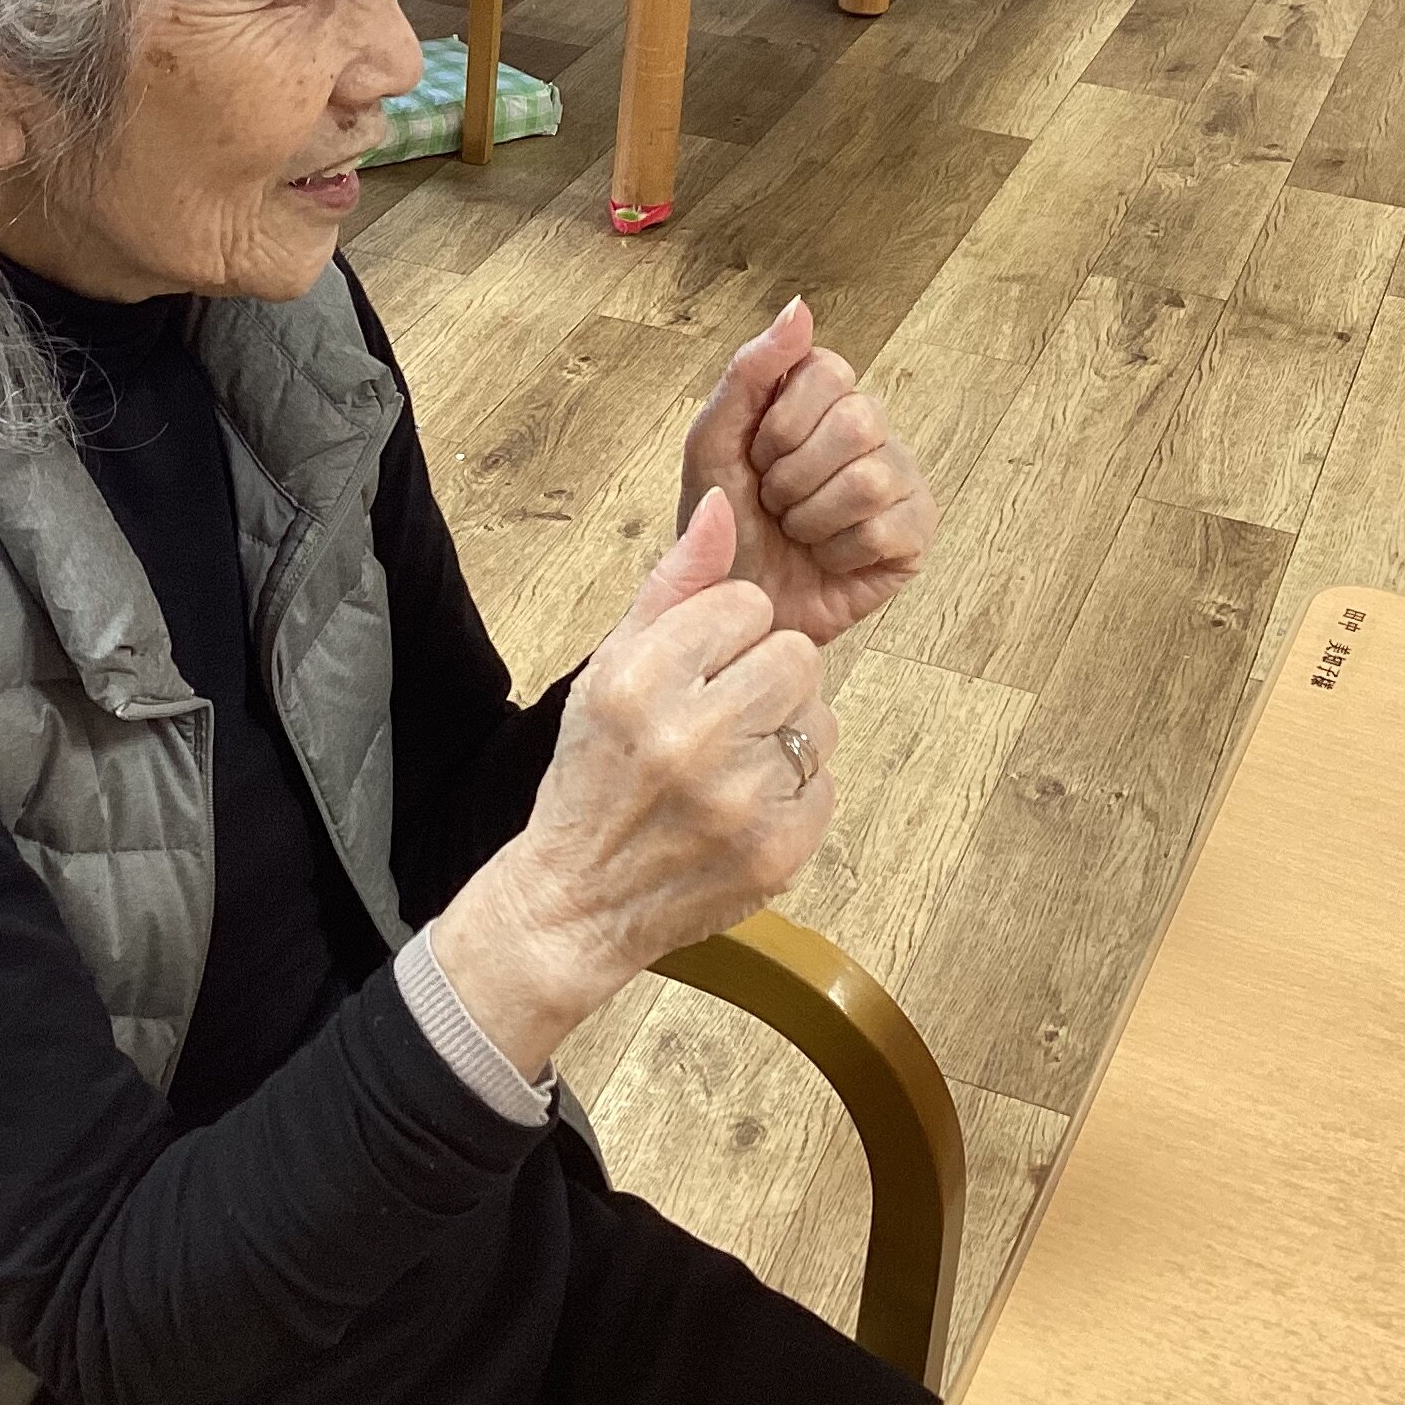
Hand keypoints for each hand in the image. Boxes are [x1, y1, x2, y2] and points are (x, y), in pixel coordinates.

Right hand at [431, 490, 834, 1075]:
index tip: (697, 672)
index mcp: (639, 679)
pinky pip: (825, 783)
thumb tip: (722, 505)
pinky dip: (792, 794)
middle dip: (765, 681)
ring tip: (729, 766)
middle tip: (720, 718)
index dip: (727, 636)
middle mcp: (688, 737)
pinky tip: (741, 809)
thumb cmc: (594, 773)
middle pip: (797, 658)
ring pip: (818, 719)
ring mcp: (737, 801)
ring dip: (784, 736)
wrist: (579, 899)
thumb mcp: (610, 667)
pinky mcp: (776, 852)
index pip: (747, 606)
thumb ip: (673, 585)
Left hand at [681, 298, 934, 643]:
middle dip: (793, 475)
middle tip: (776, 503)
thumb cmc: (724, 520)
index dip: (780, 425)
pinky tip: (826, 559)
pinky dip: (838, 553)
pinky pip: (887, 530)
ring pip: (871, 480)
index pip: (829, 370)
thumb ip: (752, 369)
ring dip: (811, 519)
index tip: (757, 457)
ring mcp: (901, 480)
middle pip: (859, 422)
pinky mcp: (916, 535)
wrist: (731, 604)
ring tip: (797, 533)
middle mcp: (872, 429)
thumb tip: (800, 305)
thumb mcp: (714, 441)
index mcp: (824, 396)